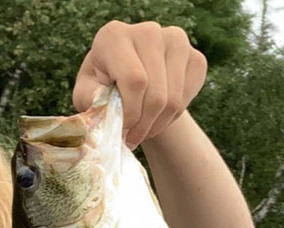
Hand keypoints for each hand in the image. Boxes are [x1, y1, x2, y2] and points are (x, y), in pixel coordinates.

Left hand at [73, 20, 206, 148]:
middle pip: (156, 95)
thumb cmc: (104, 87)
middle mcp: (148, 32)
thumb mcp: (88, 94)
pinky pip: (187, 100)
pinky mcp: (195, 57)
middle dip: (143, 126)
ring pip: (173, 101)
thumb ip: (92, 101)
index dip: (130, 114)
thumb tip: (107, 113)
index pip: (135, 80)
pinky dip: (173, 117)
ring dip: (157, 125)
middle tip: (133, 138)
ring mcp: (176, 41)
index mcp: (115, 35)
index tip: (122, 130)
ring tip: (143, 131)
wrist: (130, 79)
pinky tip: (158, 116)